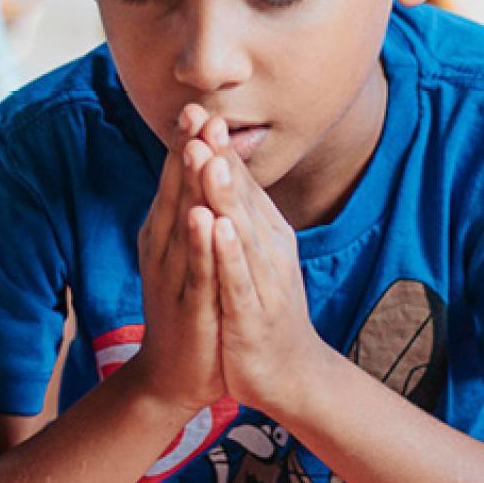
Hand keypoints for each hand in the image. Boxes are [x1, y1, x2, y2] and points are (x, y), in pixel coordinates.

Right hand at [126, 103, 226, 416]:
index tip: (196, 104)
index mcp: (164, 232)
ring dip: (188, 185)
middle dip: (185, 151)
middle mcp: (163, 247)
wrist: (173, 375)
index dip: (185, 144)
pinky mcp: (188, 305)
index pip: (176, 180)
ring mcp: (172, 275)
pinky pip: (195, 269)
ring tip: (196, 148)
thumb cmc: (185, 307)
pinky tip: (202, 217)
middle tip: (194, 109)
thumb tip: (192, 168)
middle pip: (175, 191)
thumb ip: (185, 211)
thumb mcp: (184, 252)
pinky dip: (198, 242)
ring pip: (182, 223)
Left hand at [193, 115, 330, 415]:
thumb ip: (240, 213)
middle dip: (220, 158)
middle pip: (242, 198)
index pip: (240, 184)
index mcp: (264, 233)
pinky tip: (217, 227)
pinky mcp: (254, 315)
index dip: (219, 149)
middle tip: (203, 119)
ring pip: (241, 232)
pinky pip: (239, 279)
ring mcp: (264, 281)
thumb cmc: (260, 307)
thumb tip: (222, 166)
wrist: (285, 371)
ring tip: (209, 160)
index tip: (197, 111)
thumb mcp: (250, 254)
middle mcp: (268, 249)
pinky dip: (229, 252)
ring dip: (225, 195)